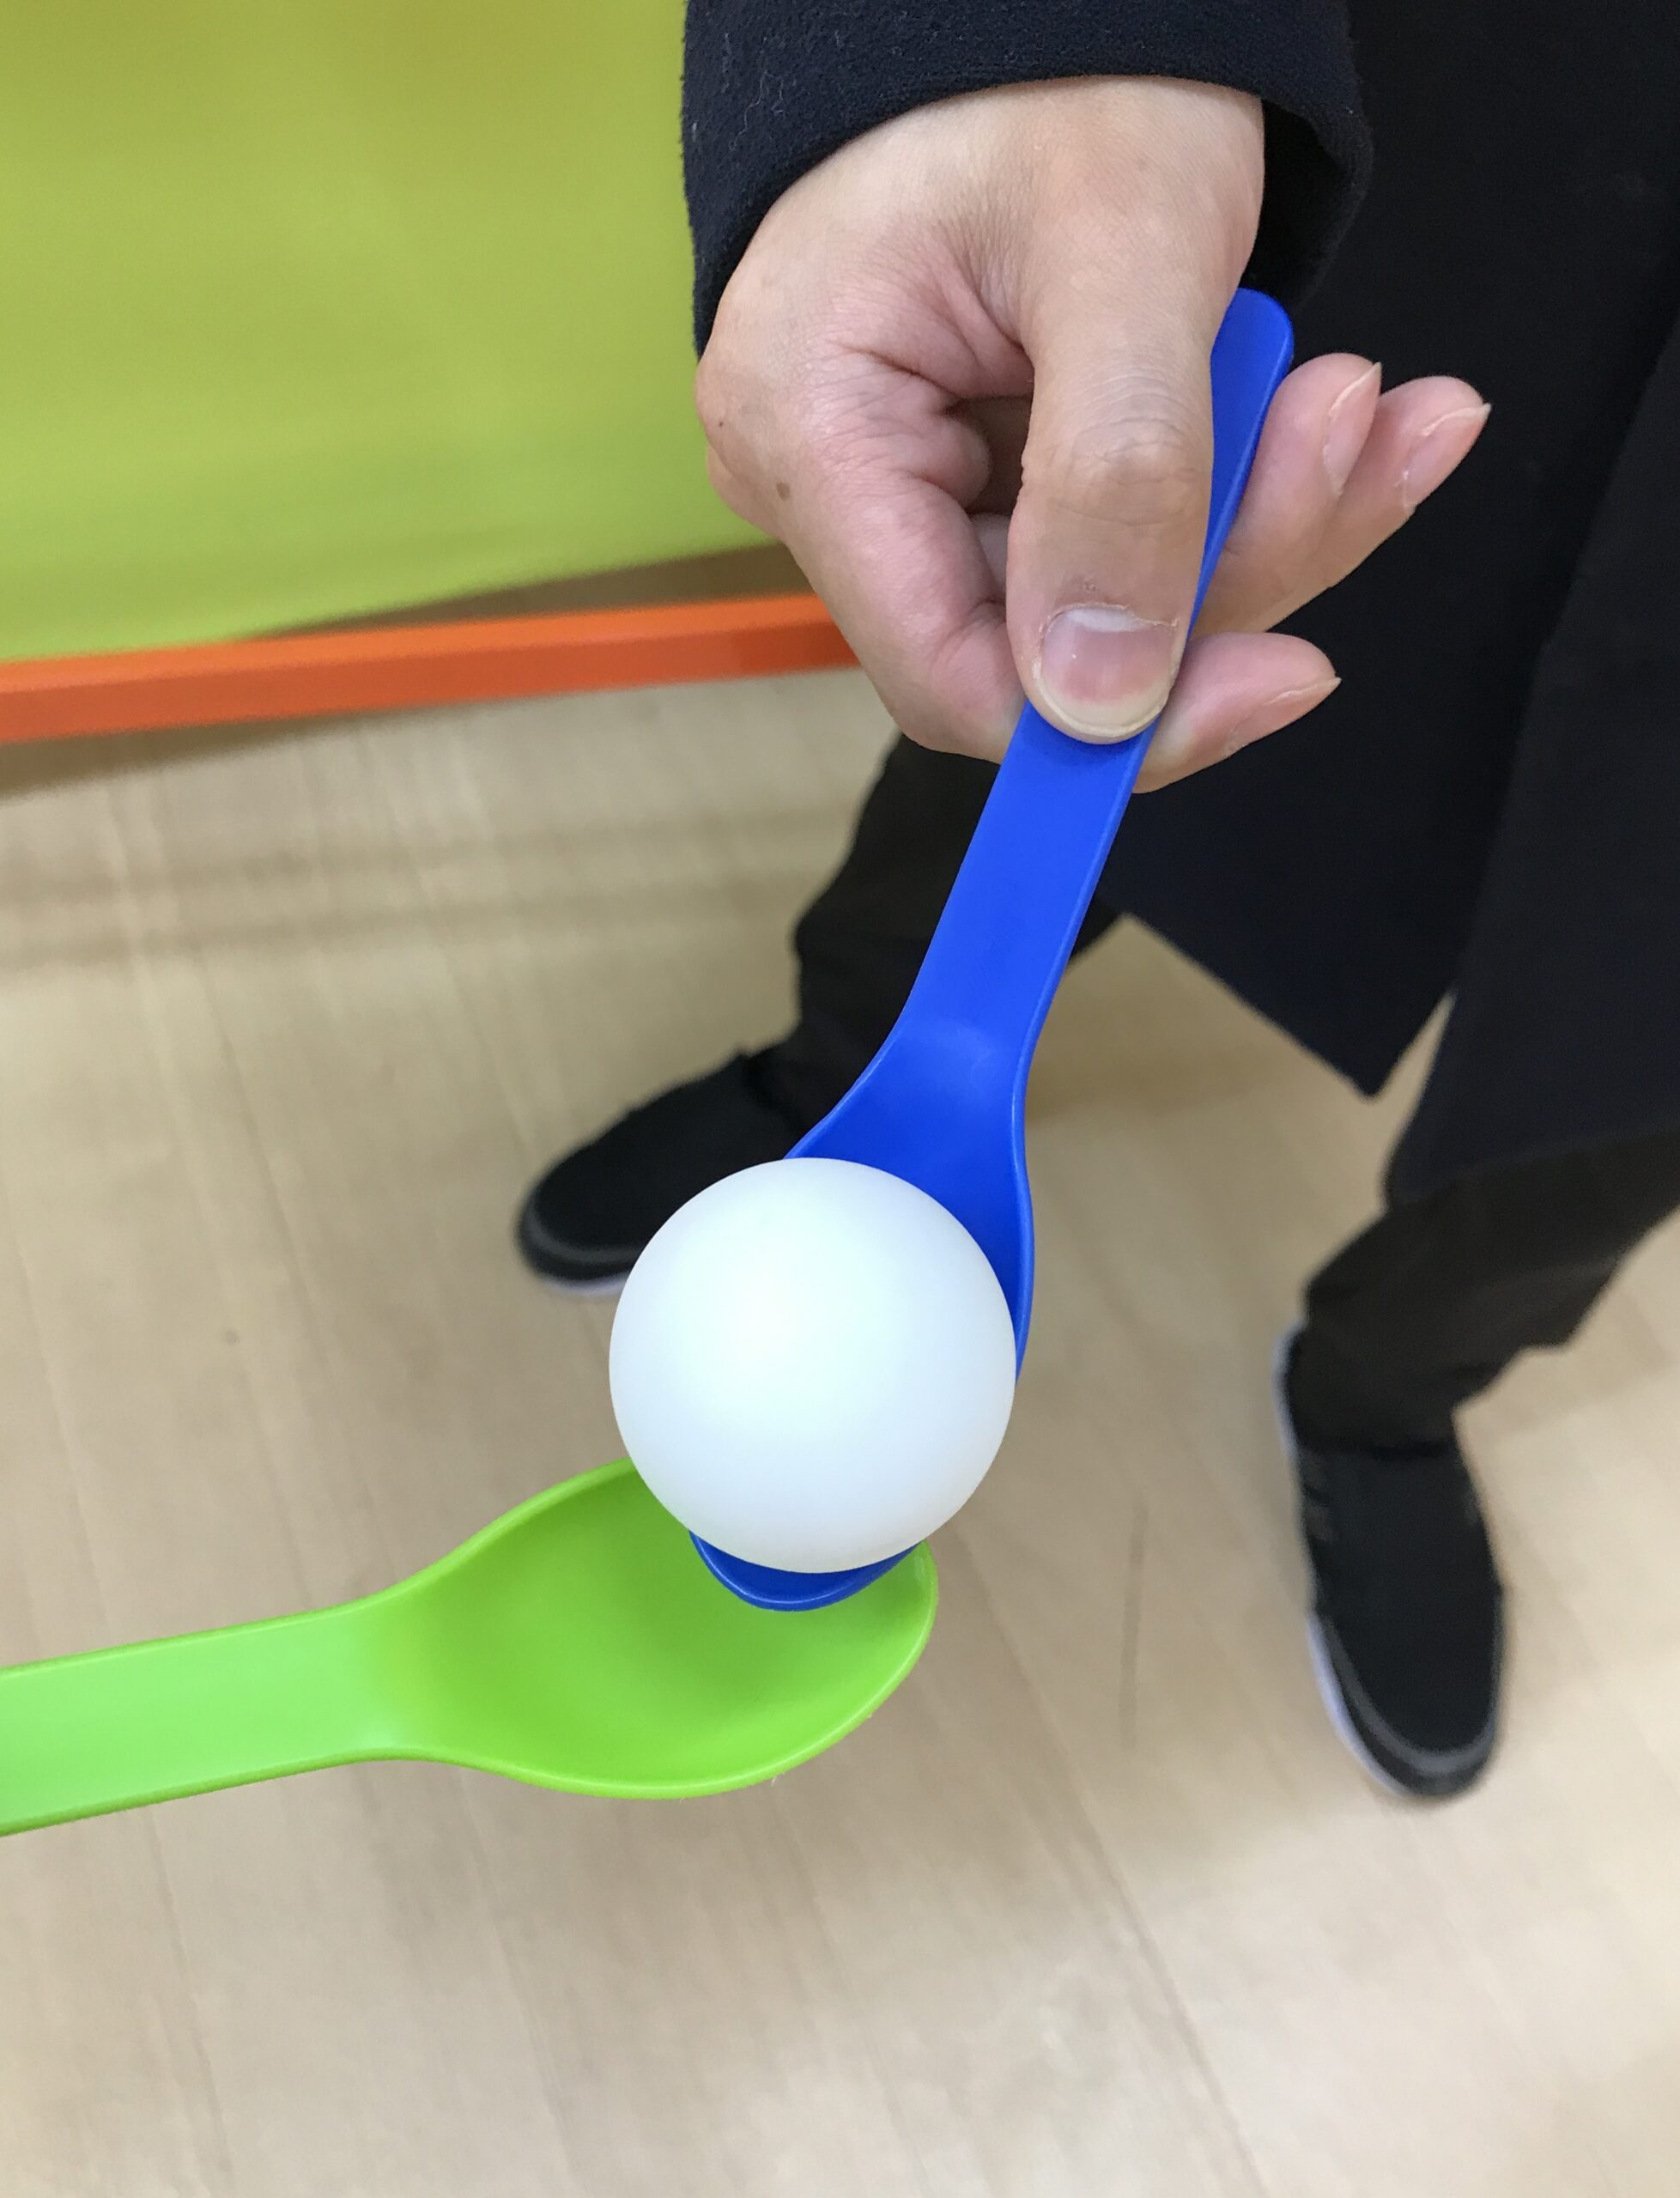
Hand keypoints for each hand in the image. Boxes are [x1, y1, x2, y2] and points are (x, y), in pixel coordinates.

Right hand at [698, 79, 1487, 782]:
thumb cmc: (1063, 64)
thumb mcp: (1122, 255)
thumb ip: (1117, 484)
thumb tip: (1099, 711)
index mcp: (812, 433)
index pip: (950, 675)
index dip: (1115, 720)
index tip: (1286, 676)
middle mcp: (831, 481)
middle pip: (1049, 638)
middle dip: (1234, 566)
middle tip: (1365, 441)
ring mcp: (905, 477)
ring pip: (1104, 596)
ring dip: (1264, 520)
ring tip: (1379, 412)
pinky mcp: (980, 463)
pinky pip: (1120, 532)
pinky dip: (1242, 485)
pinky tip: (1333, 419)